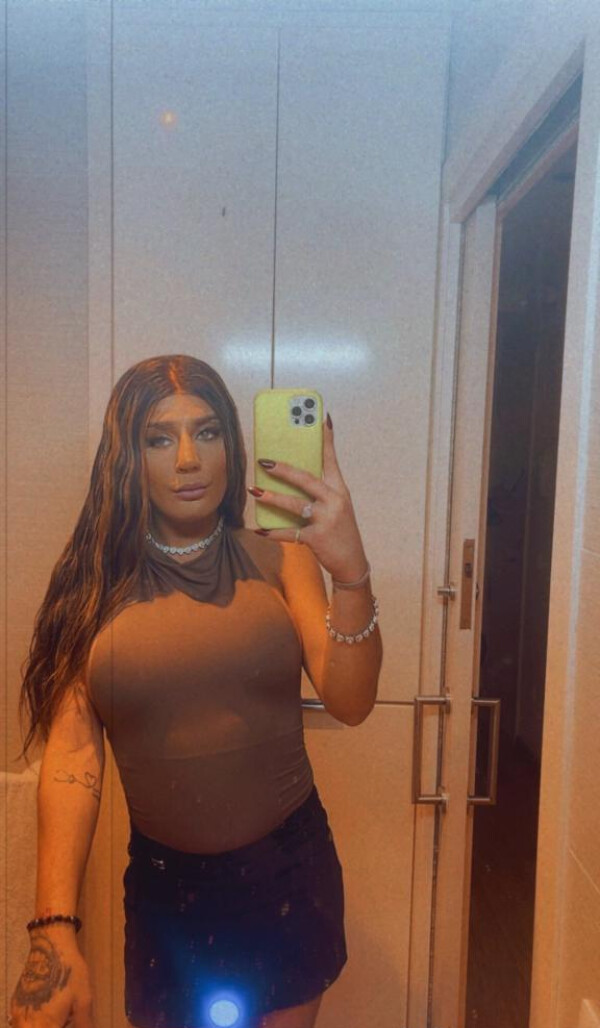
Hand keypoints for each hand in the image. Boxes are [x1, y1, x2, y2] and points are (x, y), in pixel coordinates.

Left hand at [250, 414, 368, 581]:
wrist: (352, 562)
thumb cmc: (340, 531)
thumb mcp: (337, 507)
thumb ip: (319, 492)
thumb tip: (291, 476)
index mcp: (340, 490)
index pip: (332, 460)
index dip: (326, 440)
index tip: (321, 419)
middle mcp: (335, 501)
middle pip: (307, 480)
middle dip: (284, 470)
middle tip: (264, 462)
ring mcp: (326, 520)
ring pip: (295, 505)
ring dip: (272, 498)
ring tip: (254, 492)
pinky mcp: (316, 538)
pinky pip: (289, 533)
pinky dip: (273, 532)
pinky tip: (259, 529)